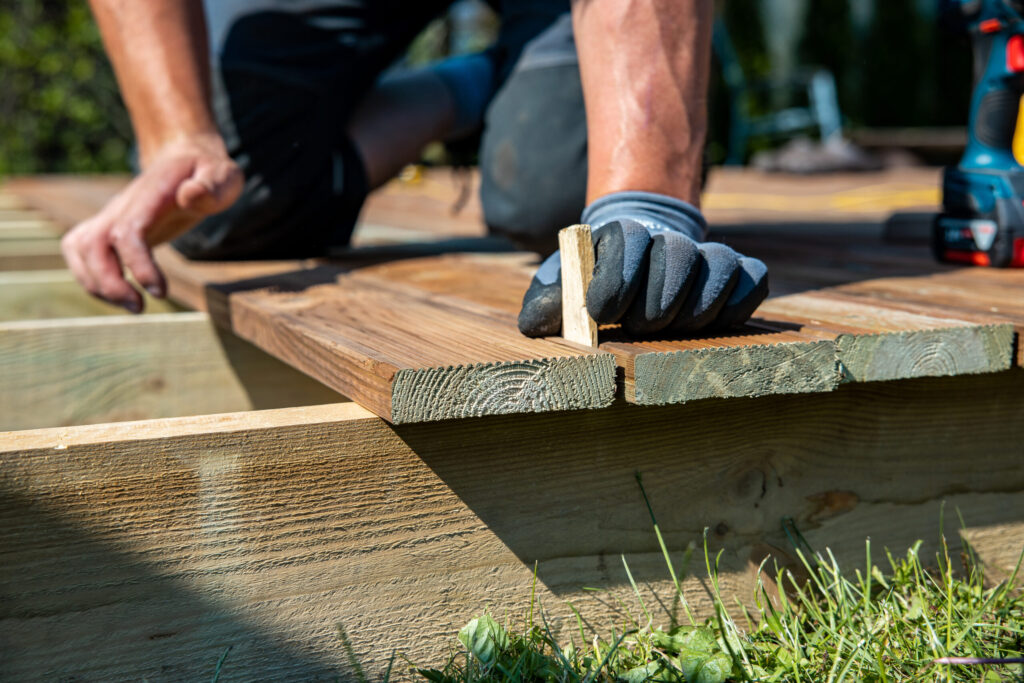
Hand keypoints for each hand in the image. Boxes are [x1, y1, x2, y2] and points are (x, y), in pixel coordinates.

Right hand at [61, 134, 242, 311]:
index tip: (160, 291)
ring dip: (96, 284)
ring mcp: (112, 215)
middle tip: (140, 308)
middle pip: (93, 245)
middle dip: (109, 283)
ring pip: (79, 249)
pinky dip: (91, 278)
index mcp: (149, 197)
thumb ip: (212, 186)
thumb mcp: (222, 173)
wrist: (184, 158)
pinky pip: (81, 251)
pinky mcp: (109, 226)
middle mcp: (122, 206)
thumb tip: (191, 196)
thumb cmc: (207, 171)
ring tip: (132, 306)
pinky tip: (120, 293)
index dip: (137, 264)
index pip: (128, 232)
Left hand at [518, 192, 767, 336]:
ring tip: (668, 330)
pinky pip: (751, 280)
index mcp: (621, 236)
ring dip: (693, 308)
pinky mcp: (738, 274)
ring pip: (716, 267)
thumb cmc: (594, 283)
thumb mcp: (563, 287)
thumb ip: (547, 301)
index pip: (628, 238)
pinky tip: (711, 322)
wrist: (638, 267)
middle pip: (675, 255)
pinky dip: (736, 303)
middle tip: (637, 327)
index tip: (602, 313)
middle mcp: (668, 239)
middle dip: (655, 302)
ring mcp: (707, 255)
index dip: (617, 277)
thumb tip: (537, 324)